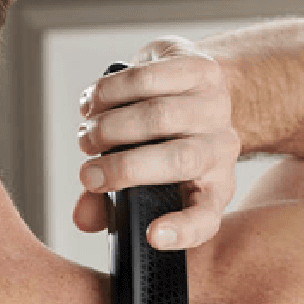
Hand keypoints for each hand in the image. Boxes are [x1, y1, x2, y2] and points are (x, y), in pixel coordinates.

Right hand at [73, 36, 240, 249]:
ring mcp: (214, 106)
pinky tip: (92, 104)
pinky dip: (108, 92)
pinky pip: (147, 78)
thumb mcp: (146, 180)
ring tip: (87, 137)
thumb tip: (82, 218)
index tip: (152, 236)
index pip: (206, 217)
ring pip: (157, 115)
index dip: (181, 230)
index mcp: (213, 188)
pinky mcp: (197, 68)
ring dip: (109, 127)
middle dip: (123, 169)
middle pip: (177, 160)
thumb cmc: (167, 143)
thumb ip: (111, 203)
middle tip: (88, 175)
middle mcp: (222, 148)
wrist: (201, 88)